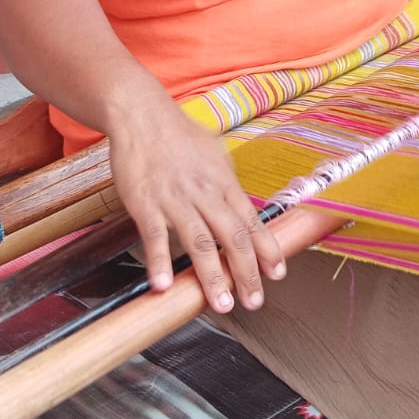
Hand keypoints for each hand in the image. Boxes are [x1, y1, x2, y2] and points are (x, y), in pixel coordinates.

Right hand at [107, 91, 286, 313]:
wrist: (141, 114)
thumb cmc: (178, 135)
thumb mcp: (214, 154)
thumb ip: (227, 185)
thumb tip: (242, 209)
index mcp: (223, 183)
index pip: (251, 222)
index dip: (266, 250)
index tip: (277, 273)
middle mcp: (204, 193)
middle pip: (232, 237)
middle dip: (246, 272)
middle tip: (254, 301)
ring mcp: (175, 200)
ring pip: (199, 242)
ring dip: (212, 276)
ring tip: (221, 304)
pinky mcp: (146, 203)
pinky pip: (154, 236)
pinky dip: (159, 261)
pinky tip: (163, 285)